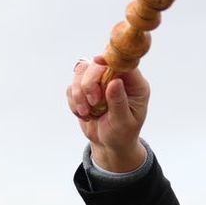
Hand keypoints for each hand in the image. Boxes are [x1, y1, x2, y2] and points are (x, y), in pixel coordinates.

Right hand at [66, 56, 149, 172]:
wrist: (110, 145)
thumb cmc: (122, 134)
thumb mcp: (124, 122)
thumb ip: (119, 102)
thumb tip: (115, 82)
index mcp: (134, 84)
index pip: (123, 62)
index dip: (109, 59)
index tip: (97, 61)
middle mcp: (117, 78)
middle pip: (97, 64)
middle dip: (89, 83)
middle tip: (93, 102)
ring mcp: (99, 82)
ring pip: (81, 71)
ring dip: (78, 93)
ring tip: (86, 112)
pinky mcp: (85, 89)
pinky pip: (72, 87)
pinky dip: (73, 101)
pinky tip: (83, 114)